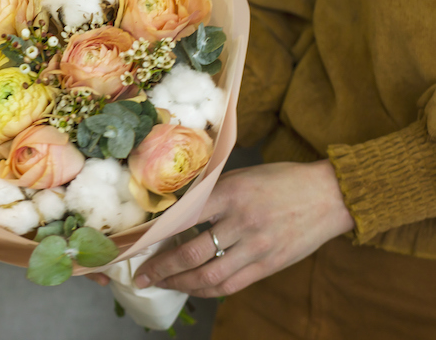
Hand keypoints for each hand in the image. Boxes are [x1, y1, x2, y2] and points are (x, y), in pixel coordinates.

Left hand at [131, 160, 353, 296]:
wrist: (329, 195)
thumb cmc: (280, 181)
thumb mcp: (240, 176)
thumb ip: (210, 194)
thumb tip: (174, 211)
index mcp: (230, 193)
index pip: (182, 218)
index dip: (155, 235)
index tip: (136, 244)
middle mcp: (241, 222)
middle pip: (191, 253)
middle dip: (161, 268)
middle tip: (141, 275)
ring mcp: (257, 247)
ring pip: (209, 276)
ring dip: (180, 284)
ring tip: (161, 284)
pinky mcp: (269, 265)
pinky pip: (231, 285)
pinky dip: (206, 289)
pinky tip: (191, 288)